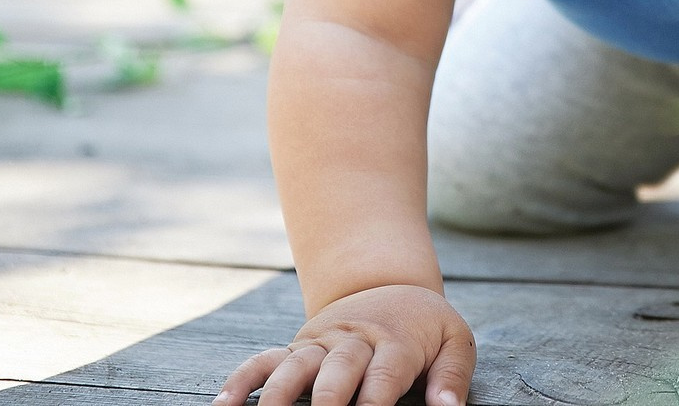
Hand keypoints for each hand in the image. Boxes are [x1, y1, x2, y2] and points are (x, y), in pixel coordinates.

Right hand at [214, 283, 475, 405]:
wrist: (388, 284)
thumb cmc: (425, 326)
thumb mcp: (454, 340)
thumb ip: (452, 376)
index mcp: (395, 342)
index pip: (384, 378)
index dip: (375, 405)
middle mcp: (353, 342)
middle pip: (336, 372)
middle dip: (326, 402)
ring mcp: (320, 344)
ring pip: (295, 366)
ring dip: (279, 395)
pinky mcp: (297, 347)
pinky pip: (264, 361)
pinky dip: (243, 380)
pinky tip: (224, 405)